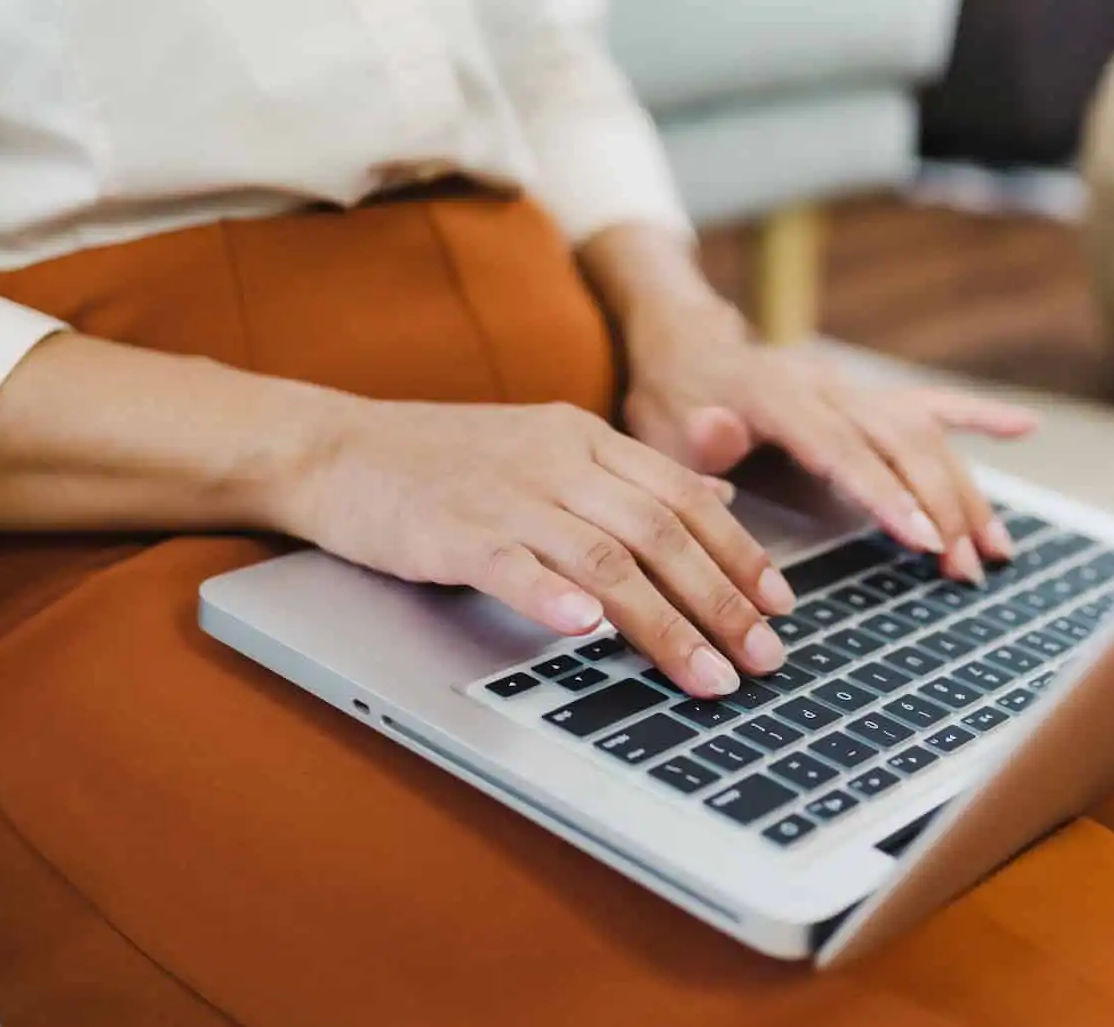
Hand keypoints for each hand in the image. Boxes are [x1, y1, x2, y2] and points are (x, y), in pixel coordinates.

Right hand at [272, 396, 796, 697]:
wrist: (333, 448)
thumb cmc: (440, 461)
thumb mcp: (546, 448)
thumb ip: (630, 477)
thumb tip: (719, 502)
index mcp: (583, 438)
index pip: (683, 497)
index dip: (739, 554)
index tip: (780, 607)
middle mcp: (555, 459)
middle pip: (660, 531)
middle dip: (722, 601)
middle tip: (763, 659)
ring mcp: (504, 492)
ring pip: (603, 556)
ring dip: (663, 622)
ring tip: (704, 675)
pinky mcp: (449, 529)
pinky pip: (511, 562)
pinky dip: (553, 596)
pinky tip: (585, 632)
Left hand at [621, 312, 1038, 583]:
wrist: (686, 351)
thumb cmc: (669, 403)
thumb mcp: (660, 426)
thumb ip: (694, 438)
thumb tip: (714, 432)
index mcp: (773, 395)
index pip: (839, 446)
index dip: (883, 491)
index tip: (922, 537)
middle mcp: (825, 386)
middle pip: (898, 441)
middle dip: (938, 504)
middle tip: (962, 567)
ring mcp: (852, 389)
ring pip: (924, 434)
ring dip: (962, 491)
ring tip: (992, 552)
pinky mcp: (868, 396)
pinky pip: (931, 404)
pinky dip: (979, 415)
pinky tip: (1026, 428)